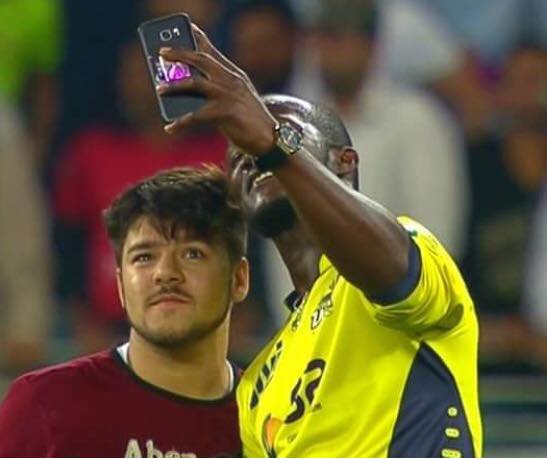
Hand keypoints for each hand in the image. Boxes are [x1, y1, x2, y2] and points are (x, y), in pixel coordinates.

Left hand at [157, 24, 276, 154]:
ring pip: (194, 83)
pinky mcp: (226, 113)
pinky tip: (169, 128)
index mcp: (234, 75)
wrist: (269, 138)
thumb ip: (218, 88)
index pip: (213, 51)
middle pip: (201, 60)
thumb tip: (188, 88)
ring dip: (174, 86)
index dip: (197, 38)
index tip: (185, 28)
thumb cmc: (250, 119)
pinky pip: (196, 116)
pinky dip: (180, 123)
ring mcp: (228, 95)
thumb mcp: (237, 97)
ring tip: (160, 89)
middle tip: (162, 53)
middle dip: (180, 54)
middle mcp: (231, 80)